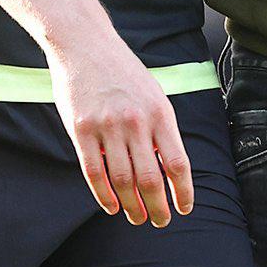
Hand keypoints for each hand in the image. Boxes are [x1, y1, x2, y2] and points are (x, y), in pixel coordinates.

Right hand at [46, 31, 194, 228]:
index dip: (183, 191)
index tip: (184, 208)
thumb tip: (168, 169)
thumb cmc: (122, 72)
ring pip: (123, 181)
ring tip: (137, 217)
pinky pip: (94, 172)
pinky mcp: (82, 129)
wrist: (86, 45)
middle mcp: (136, 121)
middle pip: (150, 179)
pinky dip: (104, 195)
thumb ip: (160, 128)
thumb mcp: (152, 94)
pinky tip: (111, 206)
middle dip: (157, 207)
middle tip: (160, 221)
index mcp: (160, 112)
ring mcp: (107, 126)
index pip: (177, 162)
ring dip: (132, 206)